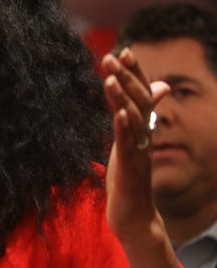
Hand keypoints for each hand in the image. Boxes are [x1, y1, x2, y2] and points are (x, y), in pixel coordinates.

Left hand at [100, 49, 168, 244]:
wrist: (134, 217)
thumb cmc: (130, 178)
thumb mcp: (132, 142)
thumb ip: (138, 116)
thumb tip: (156, 88)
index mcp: (141, 130)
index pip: (142, 95)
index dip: (135, 73)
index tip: (124, 50)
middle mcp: (144, 136)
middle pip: (138, 101)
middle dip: (126, 77)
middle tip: (111, 55)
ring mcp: (139, 152)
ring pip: (133, 119)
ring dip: (122, 97)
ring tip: (111, 77)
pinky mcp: (131, 168)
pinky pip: (128, 144)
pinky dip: (124, 126)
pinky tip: (118, 112)